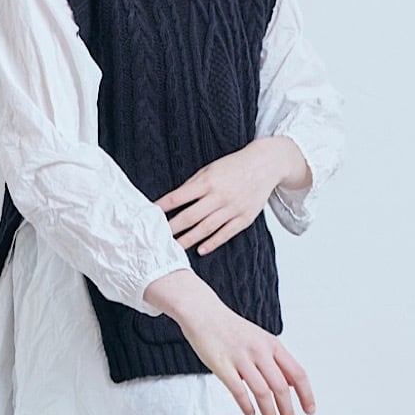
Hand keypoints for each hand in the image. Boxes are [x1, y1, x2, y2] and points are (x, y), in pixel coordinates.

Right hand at [143, 269, 314, 414]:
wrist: (203, 312)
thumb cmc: (231, 328)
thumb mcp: (260, 339)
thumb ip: (276, 361)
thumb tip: (293, 384)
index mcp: (272, 345)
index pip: (298, 373)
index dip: (306, 395)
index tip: (309, 411)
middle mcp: (260, 351)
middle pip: (281, 387)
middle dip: (288, 411)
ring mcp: (241, 358)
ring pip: (262, 392)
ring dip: (270, 414)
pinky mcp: (222, 365)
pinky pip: (238, 391)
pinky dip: (247, 406)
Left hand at [153, 141, 282, 254]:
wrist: (265, 165)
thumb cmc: (234, 166)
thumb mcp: (210, 169)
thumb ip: (193, 184)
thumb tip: (174, 200)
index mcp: (207, 181)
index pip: (179, 197)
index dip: (162, 207)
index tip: (149, 215)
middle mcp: (219, 196)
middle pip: (190, 216)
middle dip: (172, 228)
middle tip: (157, 238)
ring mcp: (233, 208)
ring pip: (206, 228)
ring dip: (188, 240)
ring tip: (175, 248)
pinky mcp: (244, 218)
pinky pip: (226, 233)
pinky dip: (212, 243)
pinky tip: (200, 250)